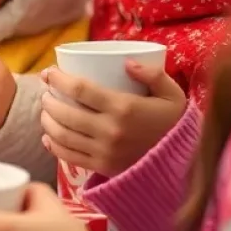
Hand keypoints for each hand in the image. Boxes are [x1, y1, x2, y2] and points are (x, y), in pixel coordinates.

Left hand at [41, 61, 186, 176]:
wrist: (184, 163)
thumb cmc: (175, 123)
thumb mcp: (173, 94)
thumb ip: (153, 74)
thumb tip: (126, 62)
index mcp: (124, 108)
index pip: (79, 89)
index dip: (58, 79)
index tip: (49, 72)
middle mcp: (110, 130)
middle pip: (65, 113)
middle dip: (48, 99)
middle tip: (45, 91)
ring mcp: (104, 152)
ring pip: (63, 135)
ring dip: (47, 121)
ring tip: (45, 110)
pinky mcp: (102, 168)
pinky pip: (70, 157)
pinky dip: (54, 146)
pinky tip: (48, 136)